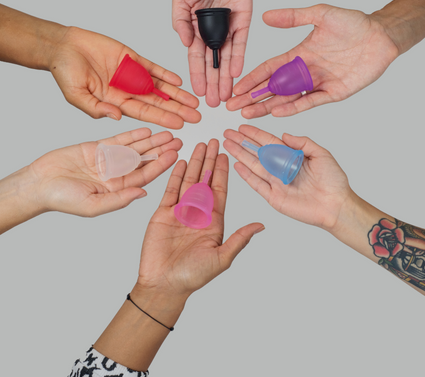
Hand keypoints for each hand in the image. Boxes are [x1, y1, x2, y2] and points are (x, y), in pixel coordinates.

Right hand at [29, 128, 181, 216]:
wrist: (39, 183)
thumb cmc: (62, 199)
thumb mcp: (92, 205)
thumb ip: (118, 199)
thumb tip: (143, 194)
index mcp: (118, 189)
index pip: (144, 175)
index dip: (160, 165)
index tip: (175, 155)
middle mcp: (116, 174)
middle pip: (144, 160)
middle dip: (161, 150)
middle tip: (178, 140)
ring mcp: (107, 160)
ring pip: (134, 148)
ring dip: (150, 141)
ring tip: (167, 132)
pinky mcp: (97, 147)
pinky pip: (118, 139)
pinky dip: (131, 134)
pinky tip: (145, 130)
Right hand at [48, 27, 200, 128]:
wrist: (62, 45)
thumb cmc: (65, 71)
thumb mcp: (77, 95)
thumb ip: (96, 108)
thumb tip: (116, 117)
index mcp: (114, 103)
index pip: (144, 114)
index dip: (162, 118)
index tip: (180, 124)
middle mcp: (126, 91)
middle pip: (157, 103)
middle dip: (177, 110)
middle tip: (196, 116)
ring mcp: (131, 75)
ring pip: (158, 87)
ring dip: (177, 94)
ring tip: (194, 102)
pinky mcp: (132, 58)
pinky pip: (152, 68)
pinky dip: (165, 74)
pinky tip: (179, 81)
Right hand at [136, 139, 263, 297]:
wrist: (164, 284)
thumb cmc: (193, 276)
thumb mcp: (221, 257)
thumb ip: (239, 239)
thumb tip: (261, 225)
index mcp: (214, 220)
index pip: (220, 189)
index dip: (223, 171)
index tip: (227, 154)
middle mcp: (198, 212)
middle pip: (205, 180)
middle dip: (210, 160)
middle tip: (214, 141)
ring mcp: (180, 210)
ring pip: (189, 180)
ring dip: (194, 162)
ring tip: (199, 145)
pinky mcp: (163, 212)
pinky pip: (170, 189)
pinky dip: (175, 174)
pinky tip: (179, 161)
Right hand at [173, 0, 252, 106]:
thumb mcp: (180, 0)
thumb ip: (180, 22)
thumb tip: (184, 43)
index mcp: (197, 30)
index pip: (197, 59)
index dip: (197, 76)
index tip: (198, 92)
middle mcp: (214, 33)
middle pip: (213, 63)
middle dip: (213, 83)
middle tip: (213, 103)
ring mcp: (229, 29)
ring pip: (227, 58)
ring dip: (226, 77)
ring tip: (225, 95)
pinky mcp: (244, 22)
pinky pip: (242, 43)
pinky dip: (239, 58)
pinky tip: (235, 73)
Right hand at [223, 125, 351, 230]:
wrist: (336, 206)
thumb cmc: (334, 182)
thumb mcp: (321, 154)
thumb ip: (303, 143)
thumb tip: (284, 134)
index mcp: (291, 157)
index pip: (269, 142)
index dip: (255, 134)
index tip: (242, 127)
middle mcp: (281, 168)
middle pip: (257, 152)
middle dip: (242, 142)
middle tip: (228, 133)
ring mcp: (275, 182)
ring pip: (253, 165)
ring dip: (240, 155)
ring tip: (227, 144)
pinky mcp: (273, 197)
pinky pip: (256, 184)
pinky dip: (246, 175)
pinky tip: (236, 165)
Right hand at [227, 4, 398, 117]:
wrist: (382, 35)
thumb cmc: (354, 24)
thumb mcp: (320, 14)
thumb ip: (293, 17)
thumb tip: (266, 16)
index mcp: (298, 55)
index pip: (268, 70)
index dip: (251, 79)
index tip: (236, 88)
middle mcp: (304, 72)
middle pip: (272, 88)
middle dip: (252, 97)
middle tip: (233, 106)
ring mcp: (317, 84)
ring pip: (286, 98)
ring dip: (266, 106)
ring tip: (248, 113)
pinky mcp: (332, 93)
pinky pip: (308, 102)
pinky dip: (292, 107)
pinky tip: (276, 111)